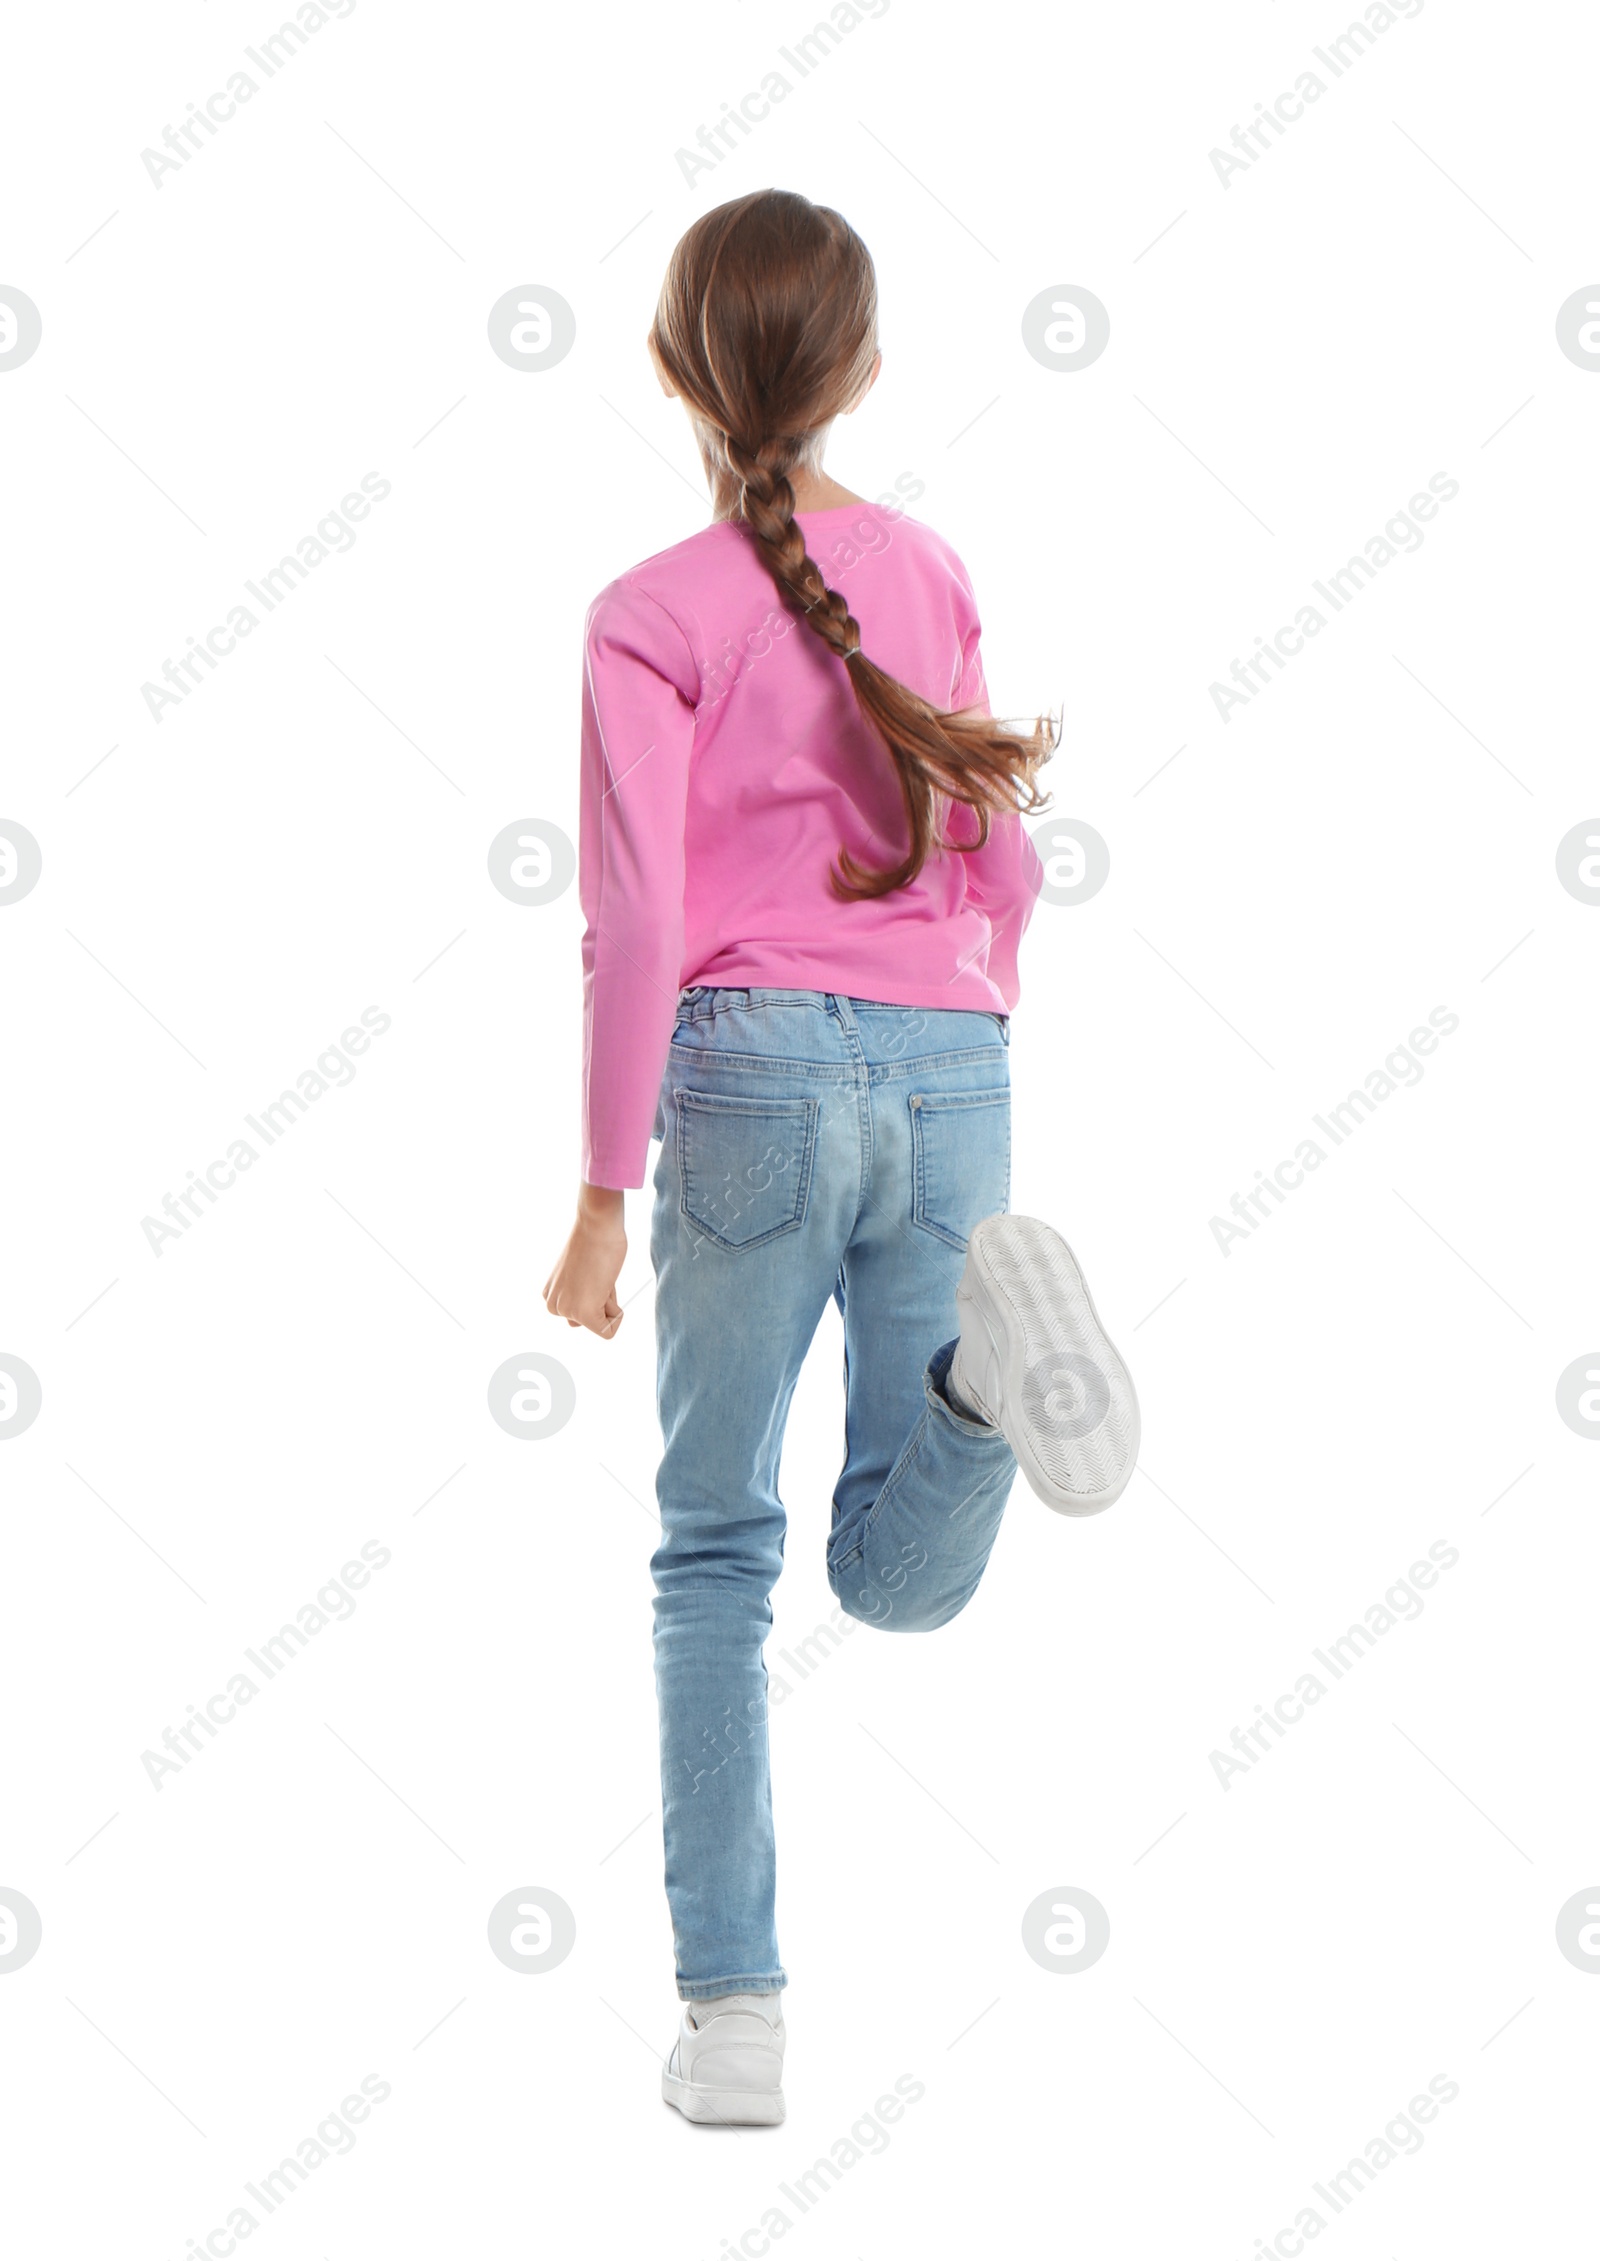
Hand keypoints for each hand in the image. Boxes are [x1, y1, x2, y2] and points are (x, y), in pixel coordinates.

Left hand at [542, 1184, 626, 1337]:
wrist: (596, 1225)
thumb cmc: (596, 1241)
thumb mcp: (581, 1274)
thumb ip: (580, 1292)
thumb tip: (590, 1299)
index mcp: (550, 1296)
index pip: (581, 1313)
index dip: (596, 1295)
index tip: (592, 1272)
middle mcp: (553, 1306)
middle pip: (590, 1321)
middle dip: (602, 1302)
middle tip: (598, 1275)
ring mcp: (566, 1311)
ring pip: (601, 1325)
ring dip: (609, 1304)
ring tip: (601, 1277)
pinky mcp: (583, 1314)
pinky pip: (608, 1332)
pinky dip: (618, 1314)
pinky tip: (607, 1285)